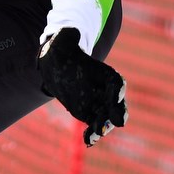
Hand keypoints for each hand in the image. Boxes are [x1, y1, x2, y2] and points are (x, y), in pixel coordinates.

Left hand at [39, 28, 126, 146]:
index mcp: (106, 74)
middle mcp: (105, 90)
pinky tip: (89, 141)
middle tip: (112, 123)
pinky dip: (92, 134)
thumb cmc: (65, 51)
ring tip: (95, 134)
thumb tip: (67, 31)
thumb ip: (69, 38)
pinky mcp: (87, 112)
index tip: (116, 98)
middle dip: (114, 115)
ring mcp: (97, 102)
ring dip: (102, 127)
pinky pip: (93, 125)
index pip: (115, 84)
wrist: (56, 64)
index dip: (117, 93)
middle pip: (115, 105)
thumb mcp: (66, 42)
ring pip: (105, 118)